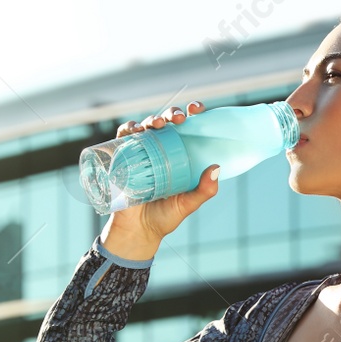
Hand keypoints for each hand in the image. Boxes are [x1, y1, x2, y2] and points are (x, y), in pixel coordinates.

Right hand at [99, 101, 219, 260]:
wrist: (138, 231)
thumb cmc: (165, 217)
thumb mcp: (188, 204)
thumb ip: (204, 190)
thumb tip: (216, 168)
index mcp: (181, 155)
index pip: (189, 129)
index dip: (193, 114)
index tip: (197, 109)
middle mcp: (162, 149)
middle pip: (168, 122)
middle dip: (172, 113)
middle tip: (178, 119)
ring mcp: (143, 151)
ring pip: (147, 125)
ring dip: (152, 118)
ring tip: (157, 124)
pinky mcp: (124, 157)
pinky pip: (124, 136)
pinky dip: (128, 128)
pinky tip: (134, 129)